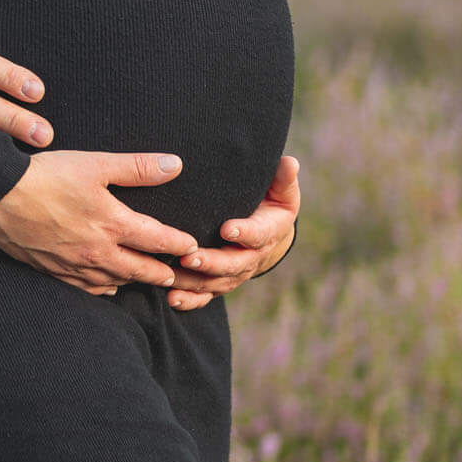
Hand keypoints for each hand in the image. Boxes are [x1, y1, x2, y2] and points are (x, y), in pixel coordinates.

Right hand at [0, 151, 199, 295]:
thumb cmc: (46, 175)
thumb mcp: (95, 164)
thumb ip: (137, 168)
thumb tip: (175, 165)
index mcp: (112, 224)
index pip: (158, 240)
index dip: (179, 245)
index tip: (192, 247)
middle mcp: (98, 251)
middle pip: (140, 269)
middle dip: (162, 273)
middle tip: (178, 275)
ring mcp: (75, 265)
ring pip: (115, 281)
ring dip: (135, 281)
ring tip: (148, 280)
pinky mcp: (53, 271)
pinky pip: (86, 288)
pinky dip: (103, 288)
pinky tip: (107, 287)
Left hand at [164, 156, 301, 311]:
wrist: (267, 236)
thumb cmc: (271, 205)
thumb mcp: (282, 191)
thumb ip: (282, 178)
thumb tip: (290, 162)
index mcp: (268, 233)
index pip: (258, 235)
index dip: (244, 233)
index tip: (227, 229)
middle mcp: (251, 258)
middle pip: (233, 264)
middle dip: (212, 262)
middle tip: (190, 257)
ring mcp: (234, 274)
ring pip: (215, 282)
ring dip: (193, 282)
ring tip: (172, 276)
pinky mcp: (219, 284)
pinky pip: (205, 296)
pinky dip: (189, 300)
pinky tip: (172, 298)